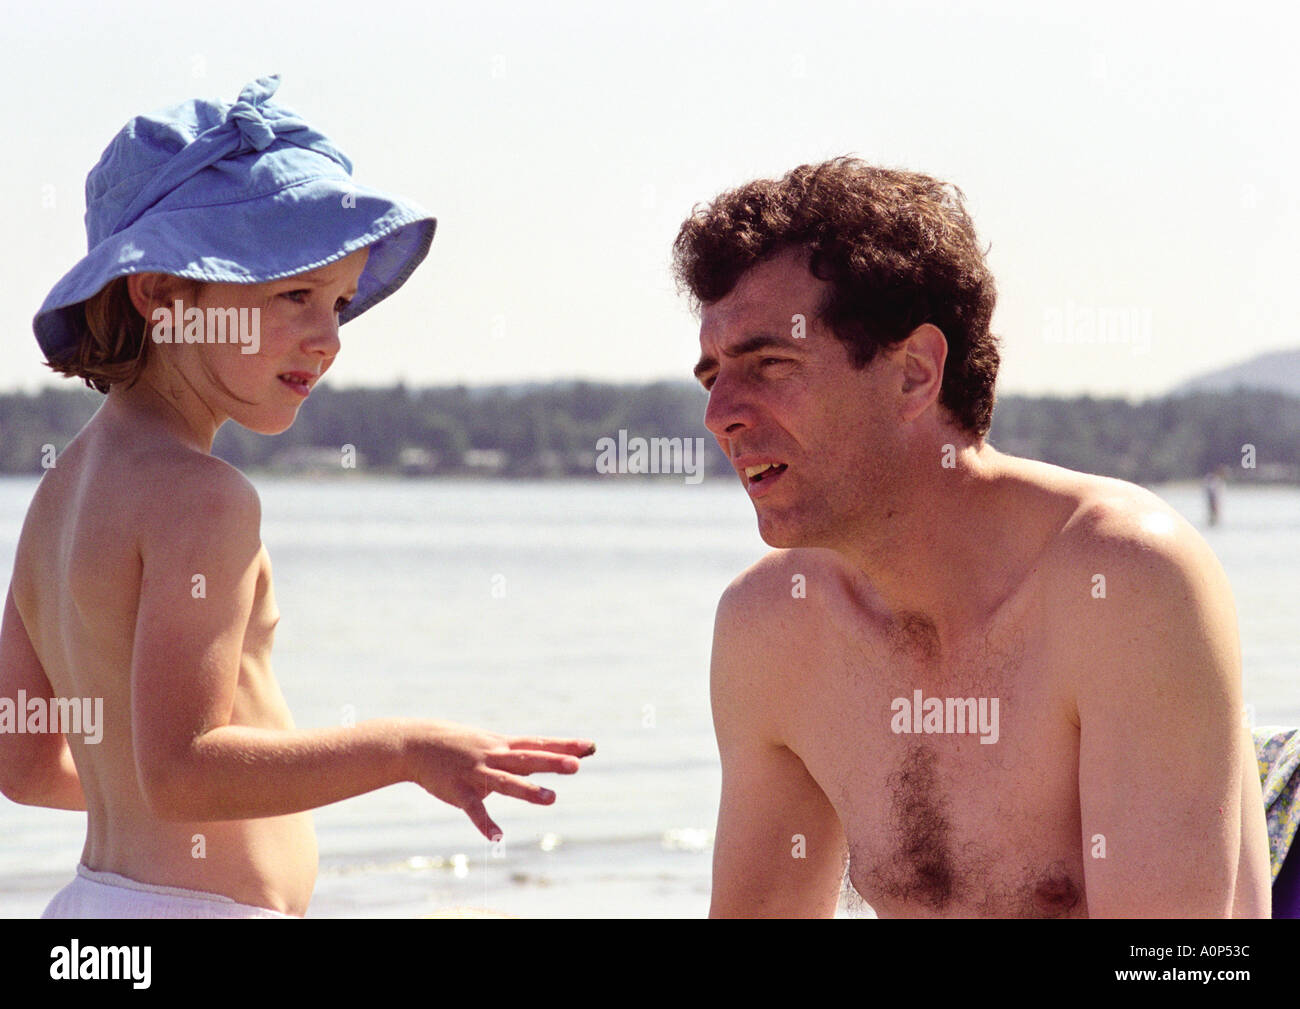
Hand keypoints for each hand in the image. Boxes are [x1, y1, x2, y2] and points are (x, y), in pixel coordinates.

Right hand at [404, 721, 595, 839]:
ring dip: (528, 790)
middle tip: (576, 766)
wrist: (419, 744)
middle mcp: (494, 757)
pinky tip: (498, 837)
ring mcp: (477, 773)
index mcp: (504, 746)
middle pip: (527, 760)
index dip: (563, 746)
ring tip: (551, 798)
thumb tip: (546, 757)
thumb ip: (518, 753)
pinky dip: (485, 824)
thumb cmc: (461, 744)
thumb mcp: (491, 742)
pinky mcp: (460, 791)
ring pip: (506, 782)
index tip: (590, 746)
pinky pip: (474, 809)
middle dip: (551, 762)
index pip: (539, 744)